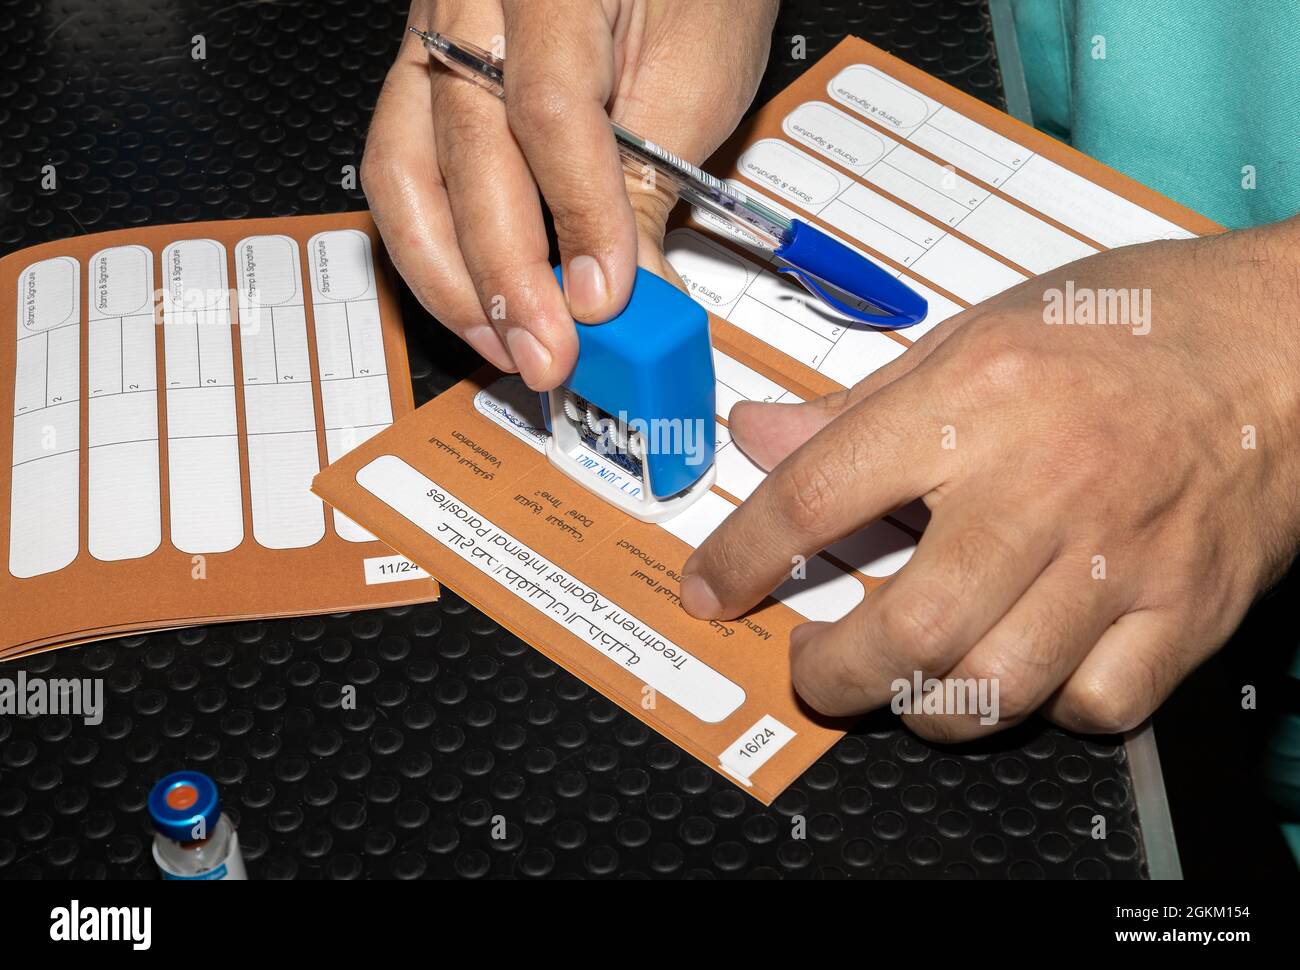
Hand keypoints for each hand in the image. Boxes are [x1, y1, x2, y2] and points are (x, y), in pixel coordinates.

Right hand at [362, 0, 777, 388]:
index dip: (579, 217)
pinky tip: (482, 301)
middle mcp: (470, 2)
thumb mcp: (696, 71)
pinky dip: (439, 250)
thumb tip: (633, 299)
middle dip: (504, 275)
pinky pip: (404, 173)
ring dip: (451, 280)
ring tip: (507, 341)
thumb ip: (651, 185)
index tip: (605, 301)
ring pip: (402, 173)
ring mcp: (435, 40)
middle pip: (461, 150)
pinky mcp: (428, 83)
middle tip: (547, 354)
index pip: (551, 110)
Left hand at [680, 217, 1299, 739]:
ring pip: (993, 686)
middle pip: (906, 626)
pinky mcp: (1189, 606)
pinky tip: (1026, 669)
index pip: (819, 493)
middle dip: (829, 673)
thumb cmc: (1133, 326)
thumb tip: (759, 436)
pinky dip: (1044, 707)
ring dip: (922, 706)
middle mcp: (1044, 481)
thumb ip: (856, 405)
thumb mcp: (974, 333)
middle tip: (810, 665)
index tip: (712, 587)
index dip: (743, 553)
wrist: (1283, 338)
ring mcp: (1123, 553)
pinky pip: (1096, 703)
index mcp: (976, 398)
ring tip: (901, 681)